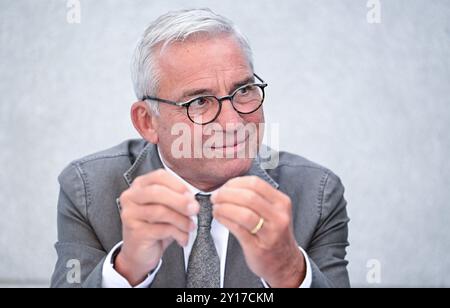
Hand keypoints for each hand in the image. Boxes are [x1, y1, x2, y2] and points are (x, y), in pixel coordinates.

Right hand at [115, 169, 198, 285]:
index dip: (178, 185)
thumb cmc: (156, 227)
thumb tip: (191, 199)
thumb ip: (176, 199)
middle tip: (195, 209)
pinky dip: (177, 233)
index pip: (159, 176)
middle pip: (157, 192)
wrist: (140, 253)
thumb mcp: (167, 208)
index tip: (191, 196)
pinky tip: (183, 238)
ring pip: (160, 211)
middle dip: (180, 201)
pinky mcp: (135, 232)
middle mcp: (131, 197)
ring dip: (181, 220)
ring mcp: (130, 214)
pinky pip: (161, 229)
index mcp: (140, 185)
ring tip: (190, 227)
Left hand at [211, 176, 305, 287]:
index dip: (236, 183)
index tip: (225, 186)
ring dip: (224, 207)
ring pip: (243, 213)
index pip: (256, 183)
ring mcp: (270, 233)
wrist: (285, 263)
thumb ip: (257, 197)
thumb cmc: (274, 235)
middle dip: (226, 194)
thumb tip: (230, 186)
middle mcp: (279, 216)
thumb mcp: (274, 212)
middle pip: (248, 197)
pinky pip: (237, 229)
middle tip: (216, 197)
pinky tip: (219, 217)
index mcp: (282, 202)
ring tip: (216, 207)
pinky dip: (224, 220)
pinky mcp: (258, 247)